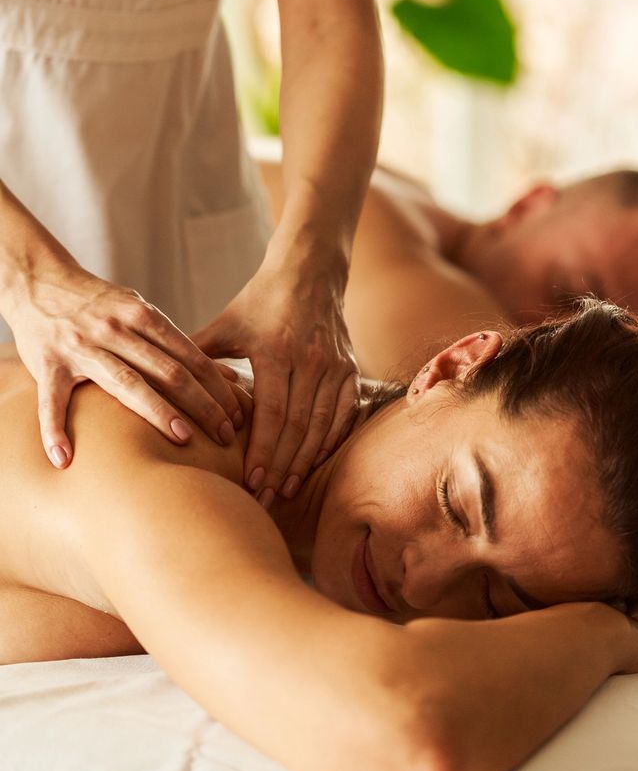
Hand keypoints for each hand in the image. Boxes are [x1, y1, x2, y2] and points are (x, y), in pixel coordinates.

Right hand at [10, 263, 242, 468]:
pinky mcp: (49, 364)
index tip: (238, 413)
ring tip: (183, 440)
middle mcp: (116, 330)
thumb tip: (225, 375)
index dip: (217, 386)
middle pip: (169, 371)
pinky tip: (64, 458)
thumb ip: (175, 343)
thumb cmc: (100, 305)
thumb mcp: (140, 312)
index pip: (190, 355)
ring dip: (158, 412)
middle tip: (226, 434)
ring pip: (126, 383)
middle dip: (203, 404)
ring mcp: (82, 347)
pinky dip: (55, 430)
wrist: (39, 282)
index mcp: (141, 316)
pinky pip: (52, 402)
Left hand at [192, 267, 359, 501]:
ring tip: (285, 489)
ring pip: (322, 423)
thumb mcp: (226, 324)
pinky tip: (315, 462)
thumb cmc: (260, 301)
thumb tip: (155, 383)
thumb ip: (195, 356)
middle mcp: (308, 359)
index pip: (272, 411)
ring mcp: (334, 364)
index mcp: (275, 350)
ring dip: (305, 460)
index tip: (251, 480)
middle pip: (297, 425)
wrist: (310, 272)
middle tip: (264, 498)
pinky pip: (345, 412)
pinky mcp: (350, 367)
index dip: (262, 449)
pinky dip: (331, 440)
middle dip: (280, 465)